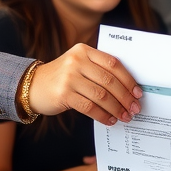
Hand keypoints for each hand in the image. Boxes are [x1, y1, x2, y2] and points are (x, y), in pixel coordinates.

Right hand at [28, 44, 142, 125]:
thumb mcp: (79, 65)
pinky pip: (89, 107)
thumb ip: (99, 70)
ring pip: (101, 95)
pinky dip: (103, 115)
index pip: (113, 63)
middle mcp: (76, 61)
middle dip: (125, 97)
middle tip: (134, 108)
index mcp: (84, 50)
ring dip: (116, 108)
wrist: (33, 86)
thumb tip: (128, 89)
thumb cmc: (62, 77)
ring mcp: (69, 77)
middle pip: (109, 81)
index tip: (138, 92)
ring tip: (124, 116)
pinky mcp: (63, 94)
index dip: (128, 79)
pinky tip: (109, 120)